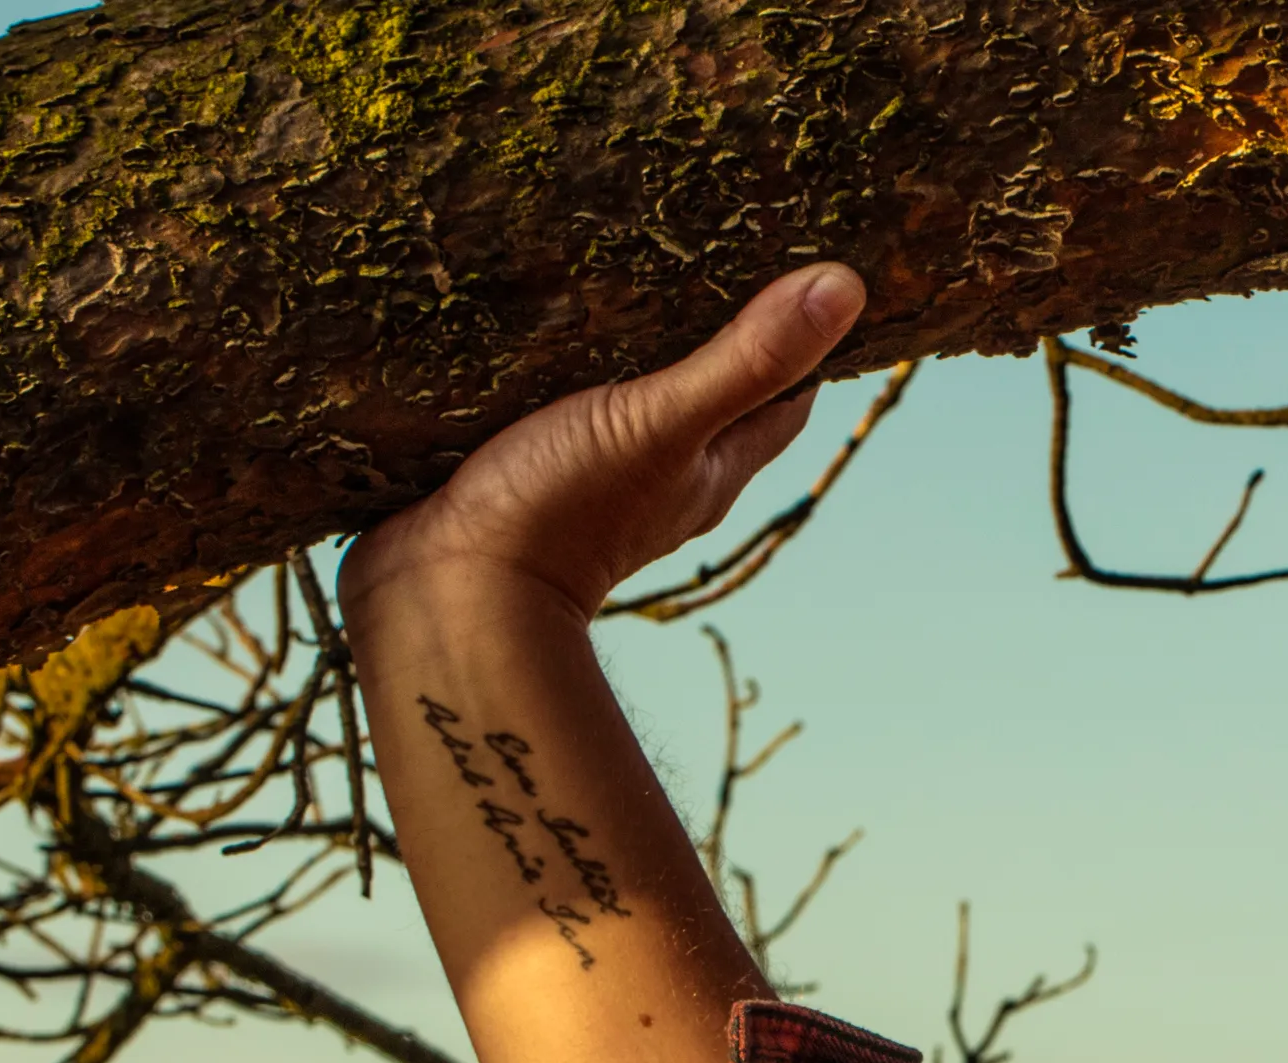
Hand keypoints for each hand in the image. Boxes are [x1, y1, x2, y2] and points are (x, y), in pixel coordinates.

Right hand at [347, 263, 868, 617]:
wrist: (444, 596)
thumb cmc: (561, 511)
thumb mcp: (661, 420)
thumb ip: (745, 360)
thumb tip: (844, 288)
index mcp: (713, 468)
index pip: (785, 396)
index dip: (806, 337)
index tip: (812, 265)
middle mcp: (663, 474)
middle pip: (713, 391)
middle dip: (715, 325)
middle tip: (711, 241)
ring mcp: (594, 475)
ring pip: (630, 394)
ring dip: (629, 341)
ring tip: (622, 255)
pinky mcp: (525, 467)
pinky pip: (556, 403)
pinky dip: (557, 360)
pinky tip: (536, 316)